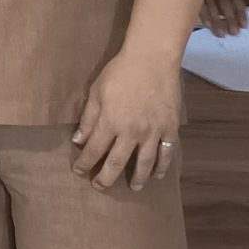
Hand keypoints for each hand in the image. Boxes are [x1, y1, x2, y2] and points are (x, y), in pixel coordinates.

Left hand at [72, 49, 181, 189]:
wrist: (152, 60)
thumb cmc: (119, 72)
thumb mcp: (96, 92)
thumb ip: (88, 118)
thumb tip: (78, 140)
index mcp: (110, 122)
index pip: (93, 150)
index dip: (84, 164)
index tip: (78, 172)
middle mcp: (131, 132)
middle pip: (117, 163)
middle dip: (106, 178)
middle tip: (100, 187)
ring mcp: (153, 132)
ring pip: (144, 163)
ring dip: (137, 178)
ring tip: (133, 188)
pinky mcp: (170, 129)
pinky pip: (166, 153)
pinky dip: (162, 167)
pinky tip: (157, 175)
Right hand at [198, 0, 248, 36]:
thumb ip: (228, 5)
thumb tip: (240, 25)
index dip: (241, 14)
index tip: (244, 26)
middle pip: (225, 3)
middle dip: (231, 19)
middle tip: (234, 32)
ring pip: (212, 5)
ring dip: (217, 21)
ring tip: (221, 34)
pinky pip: (200, 5)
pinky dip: (205, 16)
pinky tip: (208, 25)